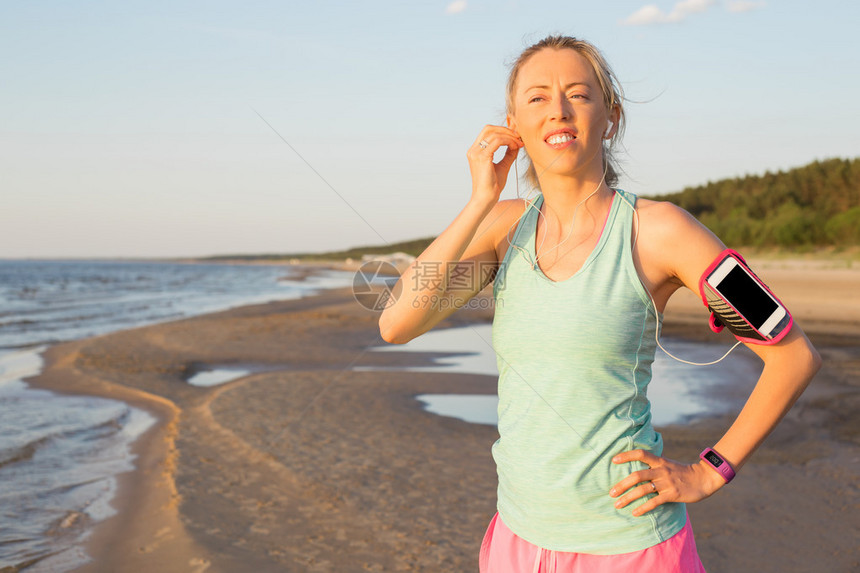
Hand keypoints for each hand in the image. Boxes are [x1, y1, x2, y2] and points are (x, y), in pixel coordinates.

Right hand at [466, 125, 522, 205]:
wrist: (486, 198)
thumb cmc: (493, 185)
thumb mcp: (503, 166)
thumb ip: (508, 154)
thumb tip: (517, 144)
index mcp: (475, 151)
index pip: (487, 132)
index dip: (503, 131)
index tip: (516, 138)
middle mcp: (473, 150)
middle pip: (488, 128)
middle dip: (505, 130)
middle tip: (518, 137)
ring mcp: (476, 153)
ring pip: (494, 133)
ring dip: (509, 136)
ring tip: (519, 144)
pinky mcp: (482, 157)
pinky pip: (497, 141)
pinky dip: (508, 141)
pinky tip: (515, 147)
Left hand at [609, 450, 725, 516]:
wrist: (704, 478)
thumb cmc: (683, 472)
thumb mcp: (668, 464)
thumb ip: (654, 465)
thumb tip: (637, 468)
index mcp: (659, 461)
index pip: (641, 454)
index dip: (626, 455)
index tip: (613, 460)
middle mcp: (661, 470)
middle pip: (637, 475)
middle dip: (622, 484)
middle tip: (611, 493)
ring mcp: (666, 483)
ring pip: (643, 490)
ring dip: (628, 497)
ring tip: (617, 504)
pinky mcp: (672, 494)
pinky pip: (654, 502)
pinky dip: (643, 508)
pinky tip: (635, 512)